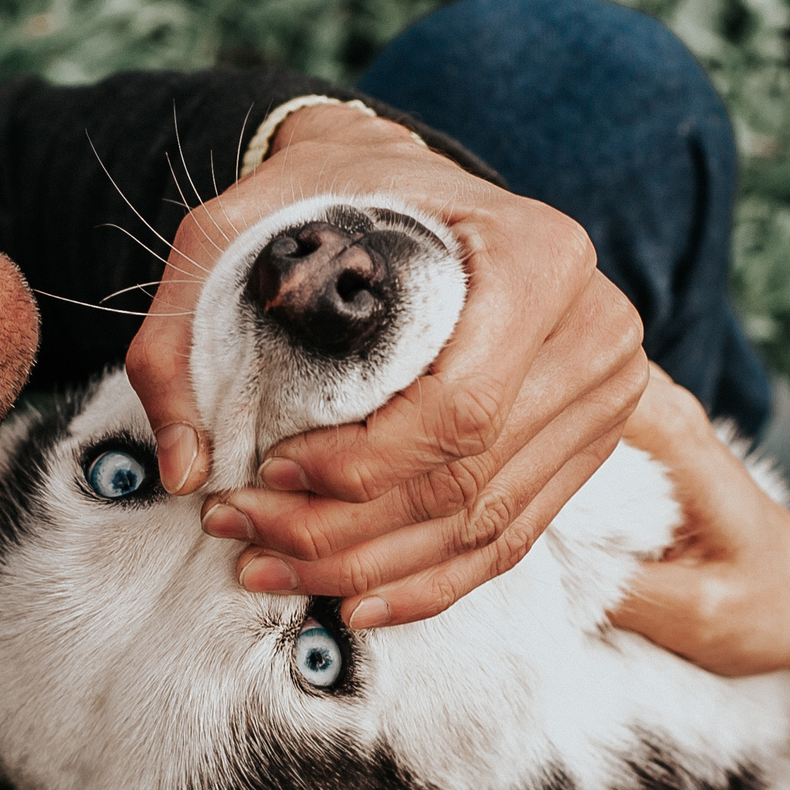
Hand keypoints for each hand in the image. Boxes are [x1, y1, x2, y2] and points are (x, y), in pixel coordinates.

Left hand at [125, 100, 646, 629]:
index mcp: (539, 258)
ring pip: (485, 526)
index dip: (362, 464)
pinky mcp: (588, 447)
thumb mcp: (244, 227)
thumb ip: (186, 332)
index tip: (271, 469)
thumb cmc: (337, 196)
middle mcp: (593, 331)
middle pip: (469, 479)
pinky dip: (432, 584)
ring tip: (274, 568)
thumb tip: (188, 467)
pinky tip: (357, 603)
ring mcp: (603, 397)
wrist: (414, 186)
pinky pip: (512, 540)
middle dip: (343, 529)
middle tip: (244, 536)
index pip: (461, 409)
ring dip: (371, 568)